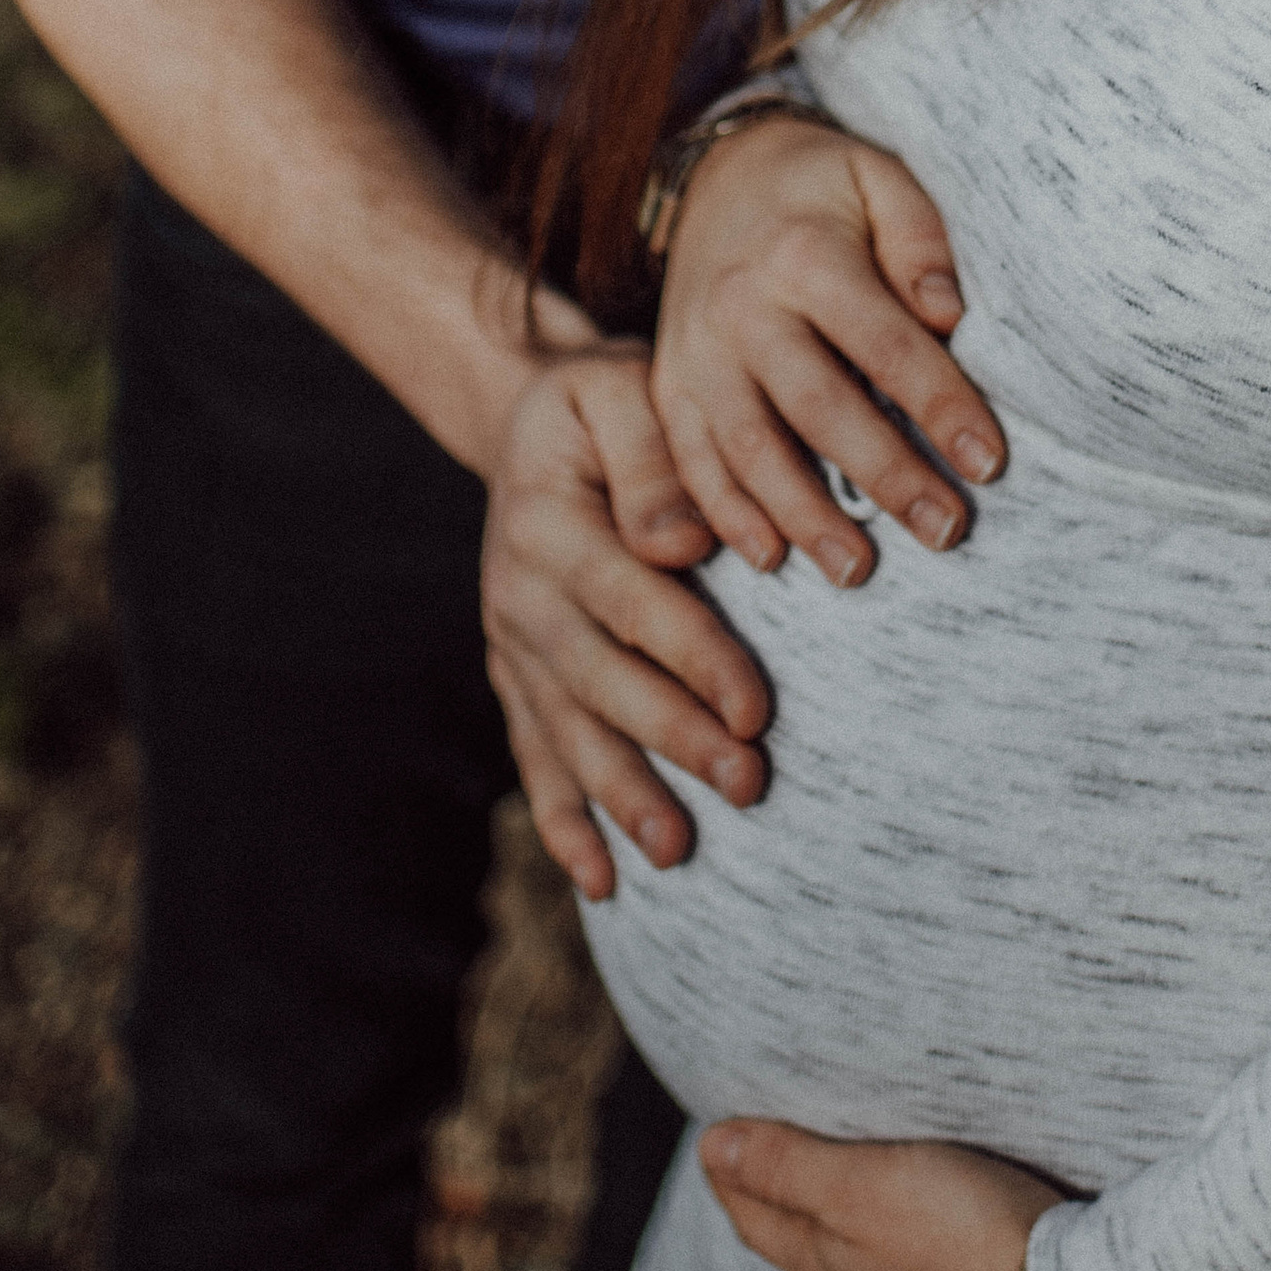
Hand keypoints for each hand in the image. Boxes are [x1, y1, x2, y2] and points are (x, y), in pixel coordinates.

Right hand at [481, 348, 773, 900]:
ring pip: (569, 730)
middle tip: (749, 785)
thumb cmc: (605, 400)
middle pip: (602, 679)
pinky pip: (534, 754)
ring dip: (622, 795)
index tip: (758, 711)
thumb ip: (654, 457)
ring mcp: (512, 642)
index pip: (634, 601)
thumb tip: (681, 543)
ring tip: (678, 852)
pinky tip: (603, 882)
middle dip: (674, 739)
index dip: (695, 658)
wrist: (528, 420)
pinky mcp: (516, 675)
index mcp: (552, 522)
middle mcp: (522, 591)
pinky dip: (564, 820)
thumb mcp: (621, 388)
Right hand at [655, 117, 1007, 585]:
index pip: (885, 344)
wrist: (718, 175)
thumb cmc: (821, 188)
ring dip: (804, 516)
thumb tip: (949, 315)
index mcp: (804, 254)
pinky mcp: (668, 383)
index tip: (990, 463)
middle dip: (885, 476)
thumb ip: (920, 239)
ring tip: (858, 570)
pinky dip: (725, 514)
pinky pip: (691, 458)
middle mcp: (741, 306)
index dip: (940, 405)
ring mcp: (696, 350)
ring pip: (749, 448)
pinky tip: (769, 557)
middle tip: (946, 532)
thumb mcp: (878, 178)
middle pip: (818, 406)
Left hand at [700, 1120, 1094, 1270]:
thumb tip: (710, 1149)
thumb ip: (788, 1170)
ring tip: (835, 1211)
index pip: (757, 1221)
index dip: (731, 1178)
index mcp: (827, 1268)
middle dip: (774, 1210)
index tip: (713, 1141)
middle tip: (758, 1167)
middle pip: (802, 1253)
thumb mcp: (864, 1188)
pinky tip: (917, 1270)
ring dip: (838, 1244)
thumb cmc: (965, 1236)